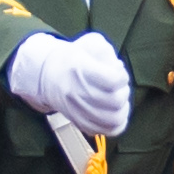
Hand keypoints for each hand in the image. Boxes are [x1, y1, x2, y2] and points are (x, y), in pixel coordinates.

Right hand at [8, 30, 135, 142]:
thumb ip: (106, 51)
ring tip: (118, 98)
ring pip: (114, 119)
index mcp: (79, 69)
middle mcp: (77, 93)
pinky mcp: (82, 124)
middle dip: (124, 91)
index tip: (118, 72)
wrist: (50, 77)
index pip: (112, 80)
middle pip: (115, 100)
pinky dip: (118, 123)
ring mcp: (78, 111)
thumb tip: (118, 68)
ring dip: (123, 108)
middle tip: (119, 86)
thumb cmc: (75, 58)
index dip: (122, 76)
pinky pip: (108, 130)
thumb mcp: (89, 43)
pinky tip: (115, 112)